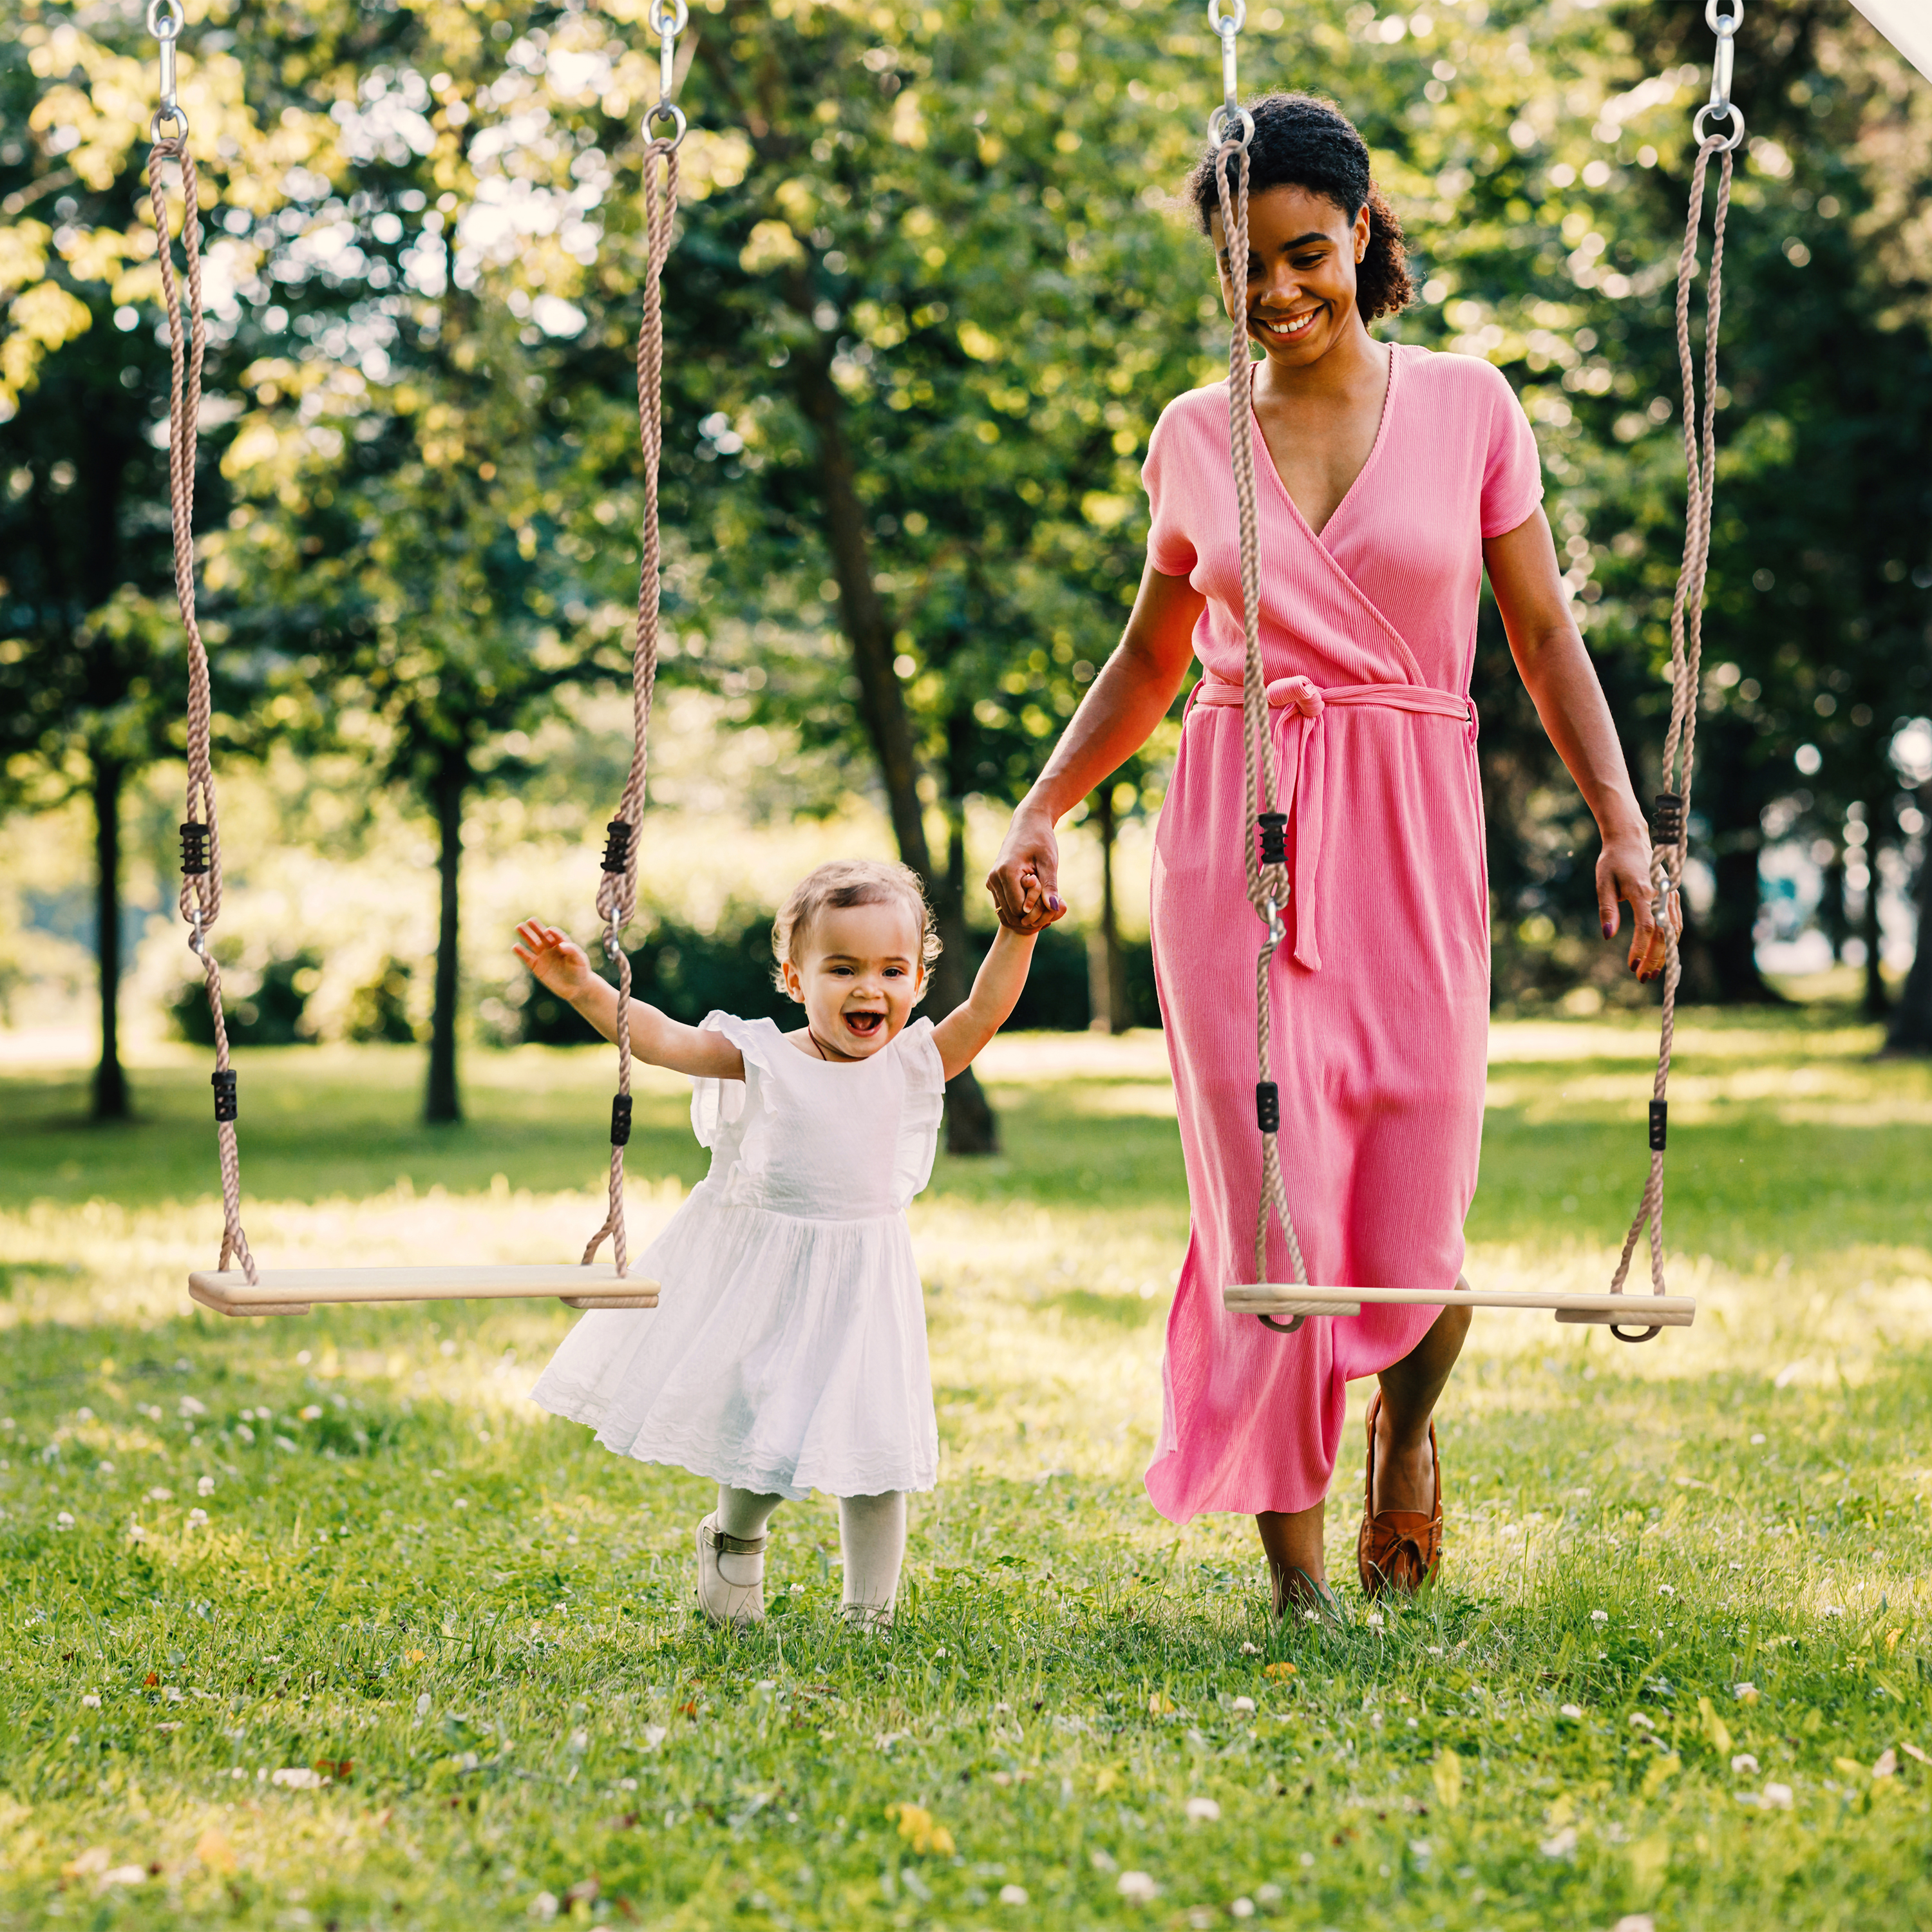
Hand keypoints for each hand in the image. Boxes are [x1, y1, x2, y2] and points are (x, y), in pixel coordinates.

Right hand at [513, 920, 597, 1001]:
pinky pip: (527, 958)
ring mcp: (543, 956)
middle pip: (542, 935)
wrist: (575, 988)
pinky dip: (521, 952)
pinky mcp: (537, 967)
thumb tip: (561, 946)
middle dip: (536, 928)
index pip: (556, 935)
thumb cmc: (580, 972)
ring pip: (533, 943)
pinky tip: (515, 947)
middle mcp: (551, 948)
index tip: (549, 931)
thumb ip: (572, 951)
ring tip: (518, 927)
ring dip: (526, 935)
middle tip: (529, 921)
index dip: (553, 933)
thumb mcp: (580, 960)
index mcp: (563, 944)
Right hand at [987, 805, 1065, 932]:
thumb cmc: (1041, 839)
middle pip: (1011, 913)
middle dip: (1030, 915)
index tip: (1050, 902)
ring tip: (1042, 899)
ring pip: (1006, 912)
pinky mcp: (993, 883)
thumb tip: (1054, 908)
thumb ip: (1050, 886)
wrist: (1028, 823)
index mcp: (1006, 872)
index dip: (1036, 912)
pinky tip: (1034, 898)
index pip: (1019, 909)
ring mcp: (991, 881)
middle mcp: (994, 878)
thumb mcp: (1049, 861)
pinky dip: (1018, 907)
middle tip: (1048, 903)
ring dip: (1024, 912)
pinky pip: (1004, 905)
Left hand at [1595, 833, 1677, 982]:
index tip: (1632, 966)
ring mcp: (1669, 894)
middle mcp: (1660, 894)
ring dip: (1664, 952)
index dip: (1640, 948)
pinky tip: (1660, 954)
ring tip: (1652, 971)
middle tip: (1643, 978)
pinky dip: (1670, 940)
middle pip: (1663, 933)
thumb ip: (1607, 910)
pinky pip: (1675, 923)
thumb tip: (1608, 936)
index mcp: (1642, 891)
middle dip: (1654, 958)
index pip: (1645, 926)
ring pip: (1673, 930)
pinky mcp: (1672, 895)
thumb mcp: (1603, 884)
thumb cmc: (1613, 862)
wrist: (1630, 840)